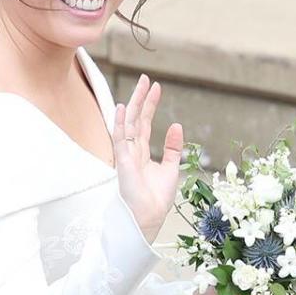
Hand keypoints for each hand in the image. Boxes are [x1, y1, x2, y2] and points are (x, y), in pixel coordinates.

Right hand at [113, 73, 182, 241]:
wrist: (150, 216)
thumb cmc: (157, 198)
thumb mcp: (171, 168)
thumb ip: (172, 147)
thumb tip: (176, 125)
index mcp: (142, 152)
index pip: (145, 123)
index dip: (150, 105)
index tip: (157, 87)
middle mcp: (132, 150)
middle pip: (136, 118)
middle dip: (141, 98)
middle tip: (146, 78)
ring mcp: (126, 155)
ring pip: (128, 123)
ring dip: (134, 103)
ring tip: (141, 84)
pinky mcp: (123, 162)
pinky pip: (120, 139)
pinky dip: (119, 123)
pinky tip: (120, 108)